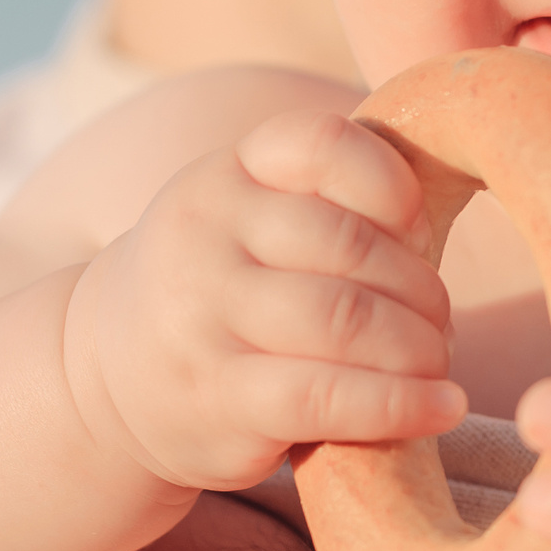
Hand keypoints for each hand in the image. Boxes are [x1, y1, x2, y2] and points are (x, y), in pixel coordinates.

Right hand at [68, 110, 463, 492]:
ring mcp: (203, 316)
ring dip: (420, 347)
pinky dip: (403, 404)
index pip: (324, 144)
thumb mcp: (250, 216)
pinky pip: (329, 395)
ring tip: (440, 364)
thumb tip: (444, 217)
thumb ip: (330, 200)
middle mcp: (205, 232)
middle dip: (421, 288)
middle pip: (350, 244)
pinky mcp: (218, 397)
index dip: (394, 185)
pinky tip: (443, 406)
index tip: (422, 228)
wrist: (107, 377)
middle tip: (443, 322)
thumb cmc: (222, 288)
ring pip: (346, 319)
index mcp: (226, 173)